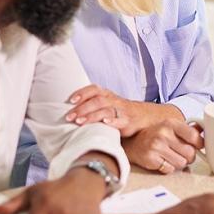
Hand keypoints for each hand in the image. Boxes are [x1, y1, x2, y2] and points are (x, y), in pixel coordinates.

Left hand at [66, 85, 181, 136]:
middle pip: (97, 101)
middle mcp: (113, 100)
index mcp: (107, 95)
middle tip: (69, 117)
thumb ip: (91, 105)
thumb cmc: (119, 111)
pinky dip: (112, 122)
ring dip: (91, 116)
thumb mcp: (107, 104)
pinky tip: (105, 123)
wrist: (144, 116)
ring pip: (105, 110)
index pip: (93, 89)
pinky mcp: (127, 122)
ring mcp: (121, 111)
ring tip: (79, 122)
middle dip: (81, 108)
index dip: (82, 93)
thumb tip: (69, 111)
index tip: (70, 100)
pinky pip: (119, 120)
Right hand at [123, 120, 202, 173]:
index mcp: (171, 124)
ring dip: (179, 163)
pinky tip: (163, 161)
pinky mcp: (150, 159)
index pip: (194, 136)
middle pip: (190, 153)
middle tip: (182, 154)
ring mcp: (156, 146)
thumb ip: (188, 129)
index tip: (197, 146)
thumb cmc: (155, 135)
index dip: (199, 144)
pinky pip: (170, 170)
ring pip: (181, 163)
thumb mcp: (171, 127)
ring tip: (172, 157)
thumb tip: (205, 131)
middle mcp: (163, 133)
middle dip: (189, 156)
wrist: (133, 142)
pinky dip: (169, 168)